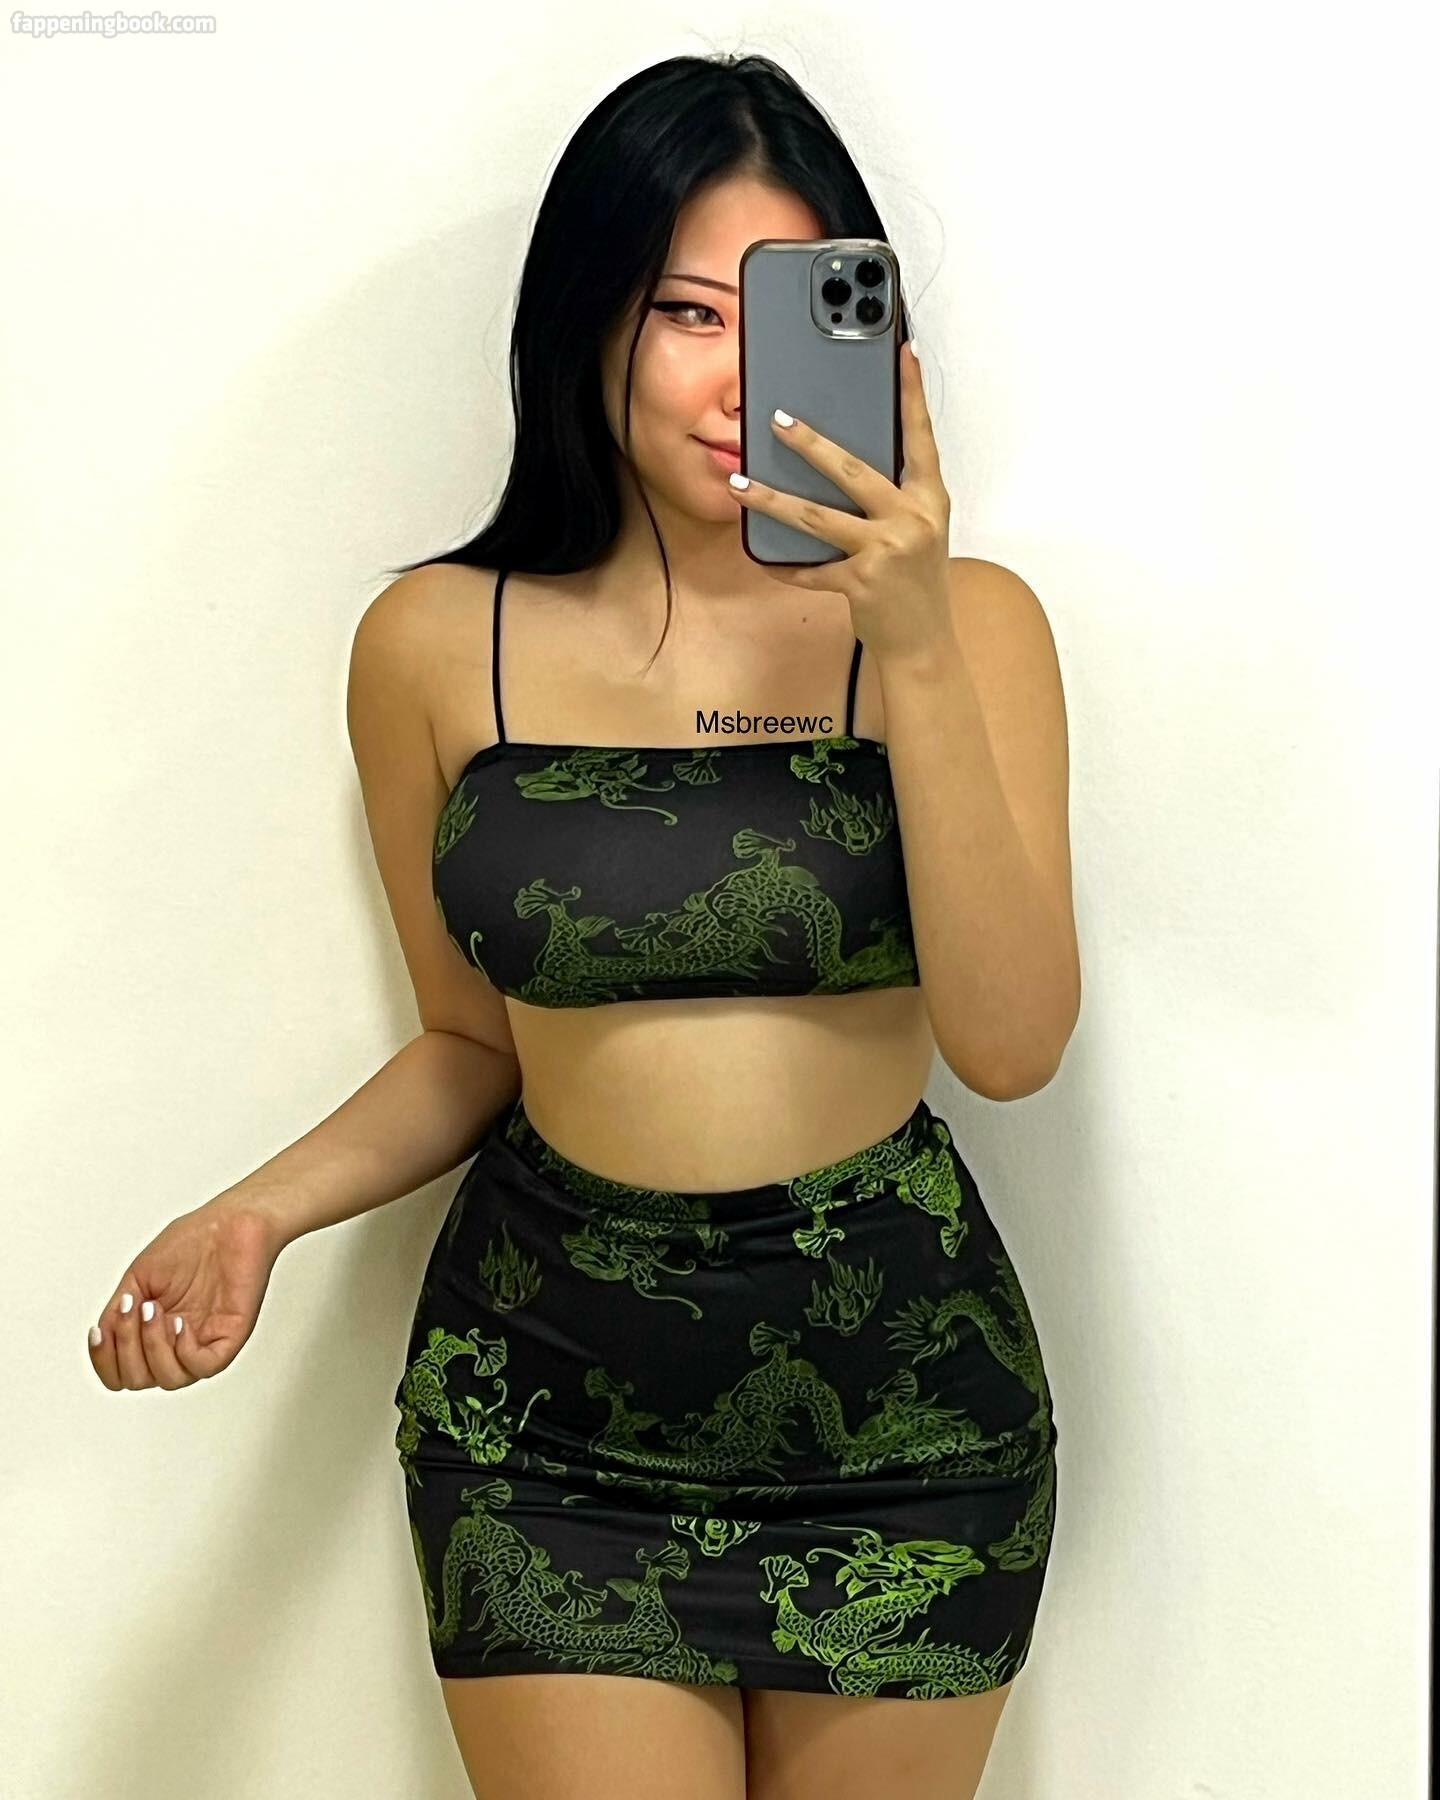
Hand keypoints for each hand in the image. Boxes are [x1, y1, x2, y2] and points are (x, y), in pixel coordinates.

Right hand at [87, 1195, 284, 1391]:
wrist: (228, 1222)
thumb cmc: (189, 1244)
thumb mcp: (138, 1280)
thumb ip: (117, 1315)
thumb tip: (102, 1340)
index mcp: (152, 1334)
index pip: (120, 1374)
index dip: (104, 1361)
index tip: (98, 1332)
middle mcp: (175, 1344)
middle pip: (138, 1381)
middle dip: (126, 1347)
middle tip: (134, 1307)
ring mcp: (202, 1342)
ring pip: (169, 1379)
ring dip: (153, 1346)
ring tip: (155, 1308)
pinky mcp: (230, 1337)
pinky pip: (203, 1367)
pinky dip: (184, 1351)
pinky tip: (181, 1323)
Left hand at [728, 341, 953, 666]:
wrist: (924, 643)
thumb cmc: (916, 582)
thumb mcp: (920, 531)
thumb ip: (896, 496)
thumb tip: (844, 462)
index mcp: (931, 499)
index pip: (921, 437)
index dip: (912, 393)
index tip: (904, 352)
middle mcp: (912, 520)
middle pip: (852, 471)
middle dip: (810, 444)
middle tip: (775, 419)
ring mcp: (887, 552)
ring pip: (817, 518)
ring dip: (772, 500)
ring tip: (740, 484)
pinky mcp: (862, 582)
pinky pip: (810, 569)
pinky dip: (783, 565)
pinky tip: (759, 557)